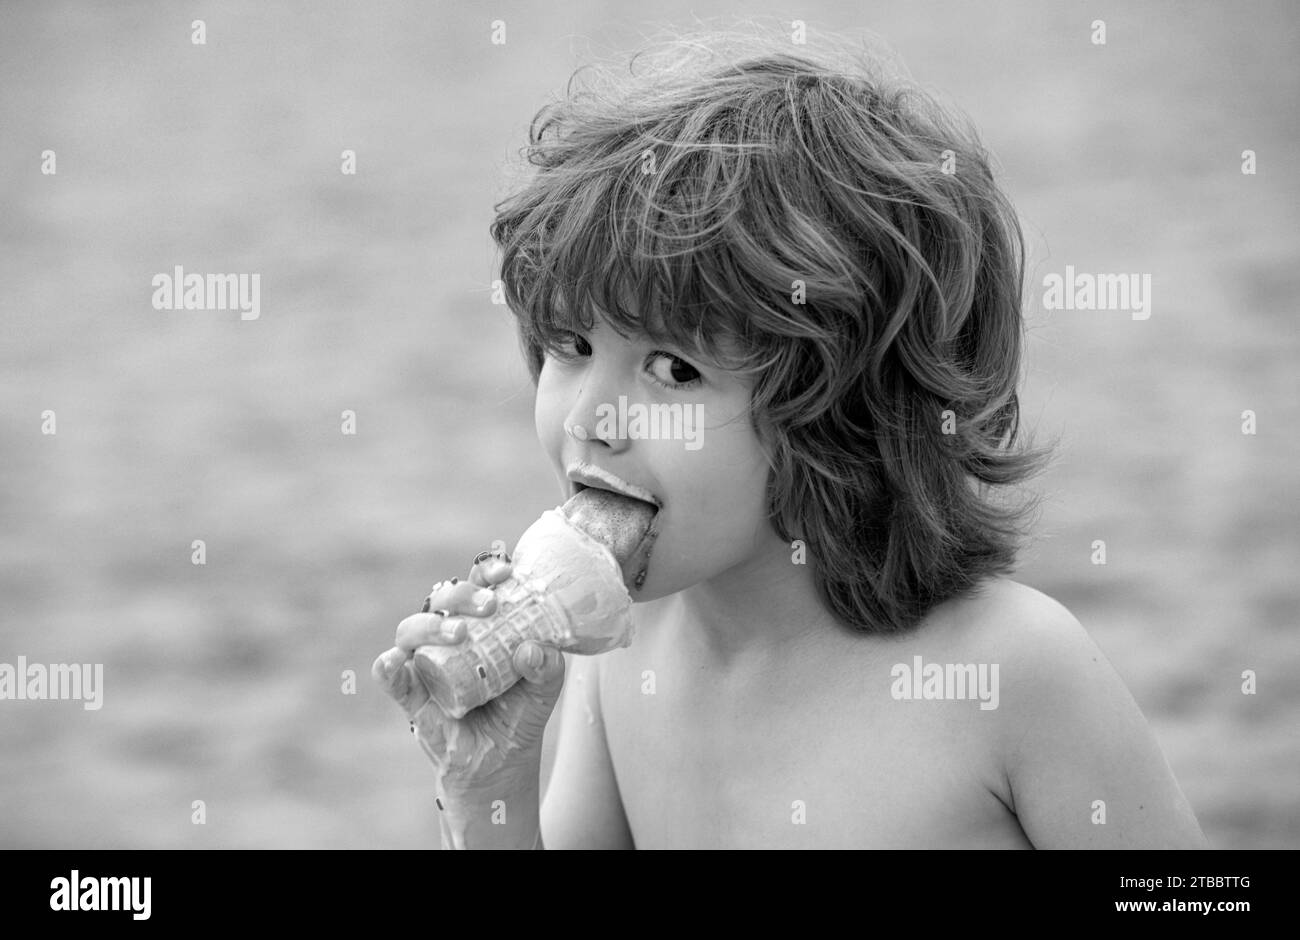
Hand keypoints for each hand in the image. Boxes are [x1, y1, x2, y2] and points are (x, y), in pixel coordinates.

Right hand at [371, 552, 566, 801]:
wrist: (503, 760)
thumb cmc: (521, 711)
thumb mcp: (545, 688)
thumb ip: (547, 667)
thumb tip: (530, 650)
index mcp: (479, 622)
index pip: (476, 583)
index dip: (485, 570)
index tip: (504, 573)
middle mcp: (446, 635)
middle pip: (442, 599)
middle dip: (463, 594)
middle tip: (489, 606)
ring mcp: (425, 662)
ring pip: (411, 629)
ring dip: (431, 625)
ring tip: (460, 633)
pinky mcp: (411, 695)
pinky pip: (390, 677)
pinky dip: (388, 667)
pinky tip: (395, 662)